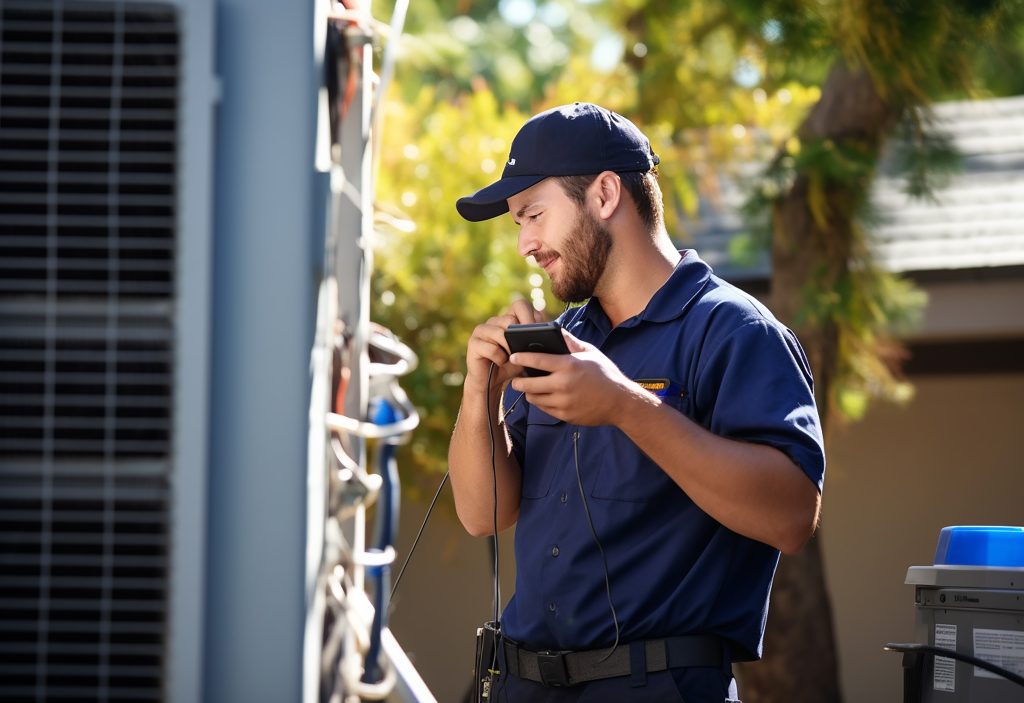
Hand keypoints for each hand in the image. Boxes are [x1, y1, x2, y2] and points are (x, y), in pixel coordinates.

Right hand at [464, 298, 543, 392]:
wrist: (492, 382)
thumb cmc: (512, 365)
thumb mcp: (527, 353)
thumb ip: (534, 341)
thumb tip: (542, 335)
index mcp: (508, 318)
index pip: (520, 304)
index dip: (529, 316)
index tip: (537, 331)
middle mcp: (494, 321)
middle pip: (510, 319)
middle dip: (521, 335)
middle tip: (525, 349)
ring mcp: (481, 330)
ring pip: (500, 333)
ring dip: (510, 348)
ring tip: (512, 359)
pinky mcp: (473, 343)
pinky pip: (491, 348)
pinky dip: (500, 358)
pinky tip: (501, 363)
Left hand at [509, 328, 636, 426]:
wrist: (620, 402)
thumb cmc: (605, 374)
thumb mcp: (590, 353)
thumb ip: (570, 342)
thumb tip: (555, 330)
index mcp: (569, 365)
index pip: (537, 360)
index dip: (522, 358)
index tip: (513, 356)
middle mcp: (564, 385)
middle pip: (529, 384)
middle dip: (519, 381)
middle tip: (516, 378)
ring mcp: (564, 402)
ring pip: (534, 399)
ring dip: (529, 393)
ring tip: (529, 387)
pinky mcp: (565, 415)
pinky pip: (544, 409)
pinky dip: (541, 402)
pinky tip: (543, 396)